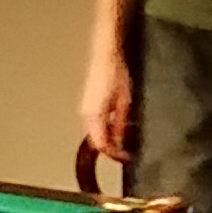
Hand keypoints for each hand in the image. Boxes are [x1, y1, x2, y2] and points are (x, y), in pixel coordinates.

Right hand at [80, 44, 132, 161]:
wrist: (106, 55)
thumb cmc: (118, 75)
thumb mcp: (125, 102)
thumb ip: (120, 124)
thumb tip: (121, 143)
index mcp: (94, 115)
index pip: (101, 144)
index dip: (114, 154)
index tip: (127, 158)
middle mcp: (85, 115)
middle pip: (95, 142)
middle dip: (110, 150)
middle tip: (126, 153)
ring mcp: (84, 110)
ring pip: (93, 134)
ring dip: (107, 141)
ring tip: (123, 143)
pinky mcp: (87, 105)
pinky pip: (93, 125)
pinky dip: (103, 132)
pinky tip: (116, 129)